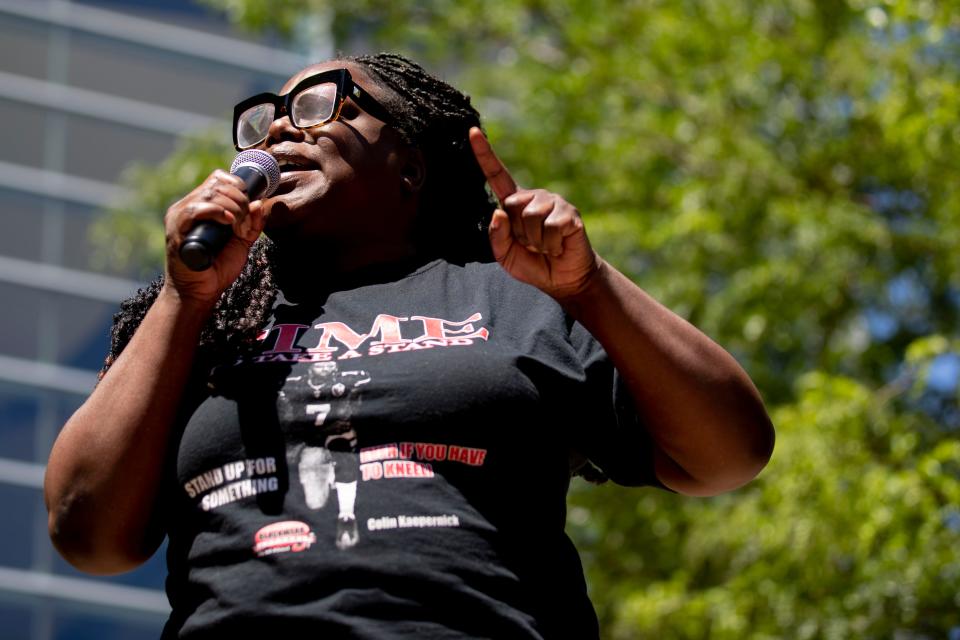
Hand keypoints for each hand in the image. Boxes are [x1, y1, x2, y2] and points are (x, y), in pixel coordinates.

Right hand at [163, 169, 264, 305]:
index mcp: (202, 205)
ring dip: (232, 207)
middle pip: (217, 184)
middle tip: (245, 221)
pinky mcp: (176, 229)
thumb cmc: (218, 268)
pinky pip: (195, 209)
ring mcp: (180, 216)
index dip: (239, 187)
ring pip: (209, 194)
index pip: (219, 178)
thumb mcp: (242, 242)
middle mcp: (188, 206)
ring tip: (237, 227)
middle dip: (239, 199)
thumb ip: (252, 223)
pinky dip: (216, 212)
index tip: (250, 206)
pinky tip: (228, 222)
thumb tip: (260, 202)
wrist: (200, 292)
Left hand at [469, 127, 600, 299]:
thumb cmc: (533, 264)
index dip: (484, 154)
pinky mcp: (570, 213)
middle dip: (517, 232)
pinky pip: (550, 227)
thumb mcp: (505, 255)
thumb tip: (499, 212)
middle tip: (531, 243)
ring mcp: (553, 203)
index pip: (496, 175)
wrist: (564, 279)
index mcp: (514, 204)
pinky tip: (558, 247)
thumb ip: (497, 236)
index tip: (473, 132)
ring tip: (545, 245)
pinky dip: (550, 244)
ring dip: (534, 240)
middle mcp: (533, 198)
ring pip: (530, 217)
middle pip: (512, 205)